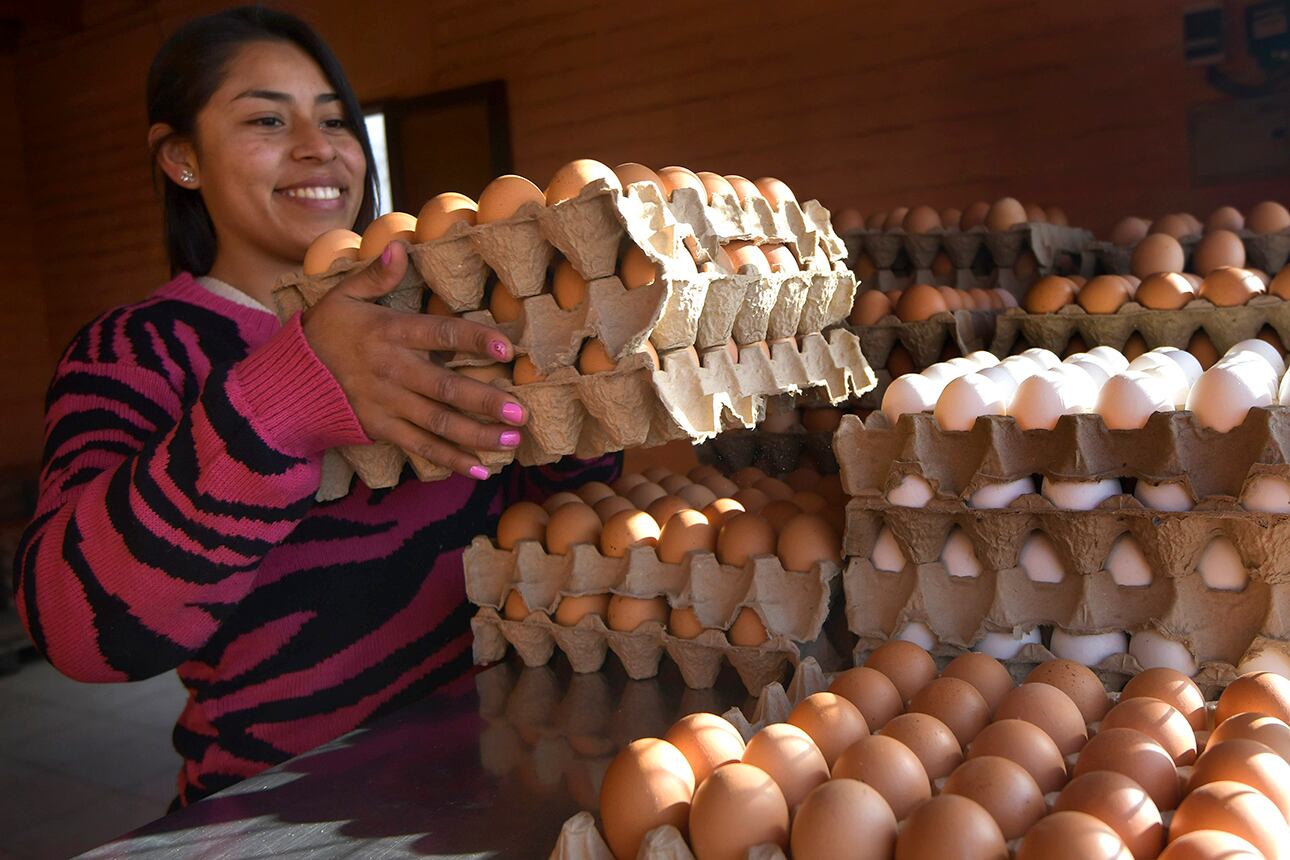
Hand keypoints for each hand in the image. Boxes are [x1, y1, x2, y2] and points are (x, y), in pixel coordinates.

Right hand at [301, 241, 525, 478]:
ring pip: (438, 423)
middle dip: (485, 401)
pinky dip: (451, 460)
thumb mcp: (342, 296)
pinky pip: (421, 447)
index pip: (438, 334)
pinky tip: (481, 468)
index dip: (473, 341)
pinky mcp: (381, 429)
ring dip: (477, 434)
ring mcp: (387, 404)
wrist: (286, 381)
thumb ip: (376, 276)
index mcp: (388, 333)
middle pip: (445, 388)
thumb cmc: (323, 333)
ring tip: (512, 438)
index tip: (506, 349)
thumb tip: (400, 248)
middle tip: (521, 411)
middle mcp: (392, 371)